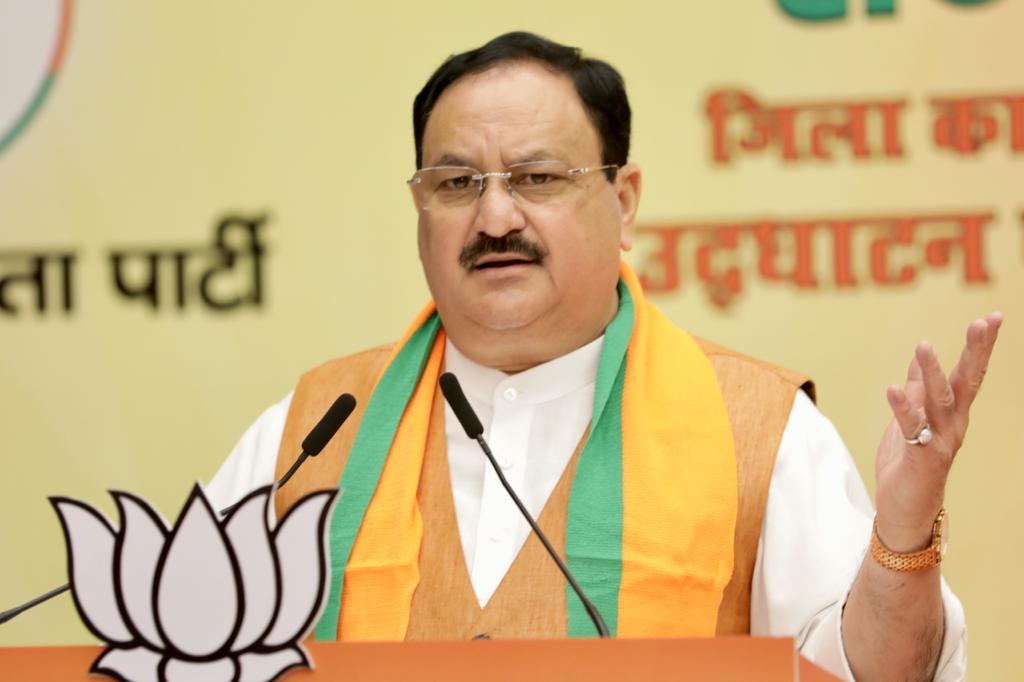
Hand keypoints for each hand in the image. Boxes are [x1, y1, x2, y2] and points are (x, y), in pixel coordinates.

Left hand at [873, 312, 1002, 551]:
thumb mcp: (911, 419)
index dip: (980, 346)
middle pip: (966, 383)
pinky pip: (912, 428)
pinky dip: (902, 407)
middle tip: (983, 322)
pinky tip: (892, 388)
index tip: (992, 317)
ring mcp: (940, 441)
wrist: (904, 510)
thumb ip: (917, 391)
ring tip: (923, 346)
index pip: (969, 374)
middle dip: (975, 352)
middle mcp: (953, 425)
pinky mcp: (921, 457)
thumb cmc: (909, 464)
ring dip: (931, 373)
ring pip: (939, 402)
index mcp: (953, 414)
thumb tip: (919, 360)